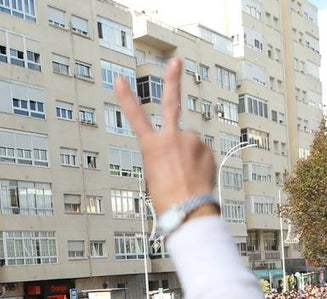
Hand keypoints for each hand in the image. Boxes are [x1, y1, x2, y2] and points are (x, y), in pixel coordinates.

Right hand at [115, 59, 215, 216]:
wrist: (188, 209)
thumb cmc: (167, 199)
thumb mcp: (155, 175)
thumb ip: (165, 154)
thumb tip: (182, 147)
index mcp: (151, 146)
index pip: (135, 117)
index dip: (126, 98)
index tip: (119, 80)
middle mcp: (171, 137)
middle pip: (172, 103)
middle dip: (173, 80)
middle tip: (176, 62)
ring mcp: (191, 140)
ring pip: (189, 143)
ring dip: (189, 156)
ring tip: (185, 177)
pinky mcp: (206, 148)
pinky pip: (201, 152)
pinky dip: (199, 163)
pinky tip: (195, 177)